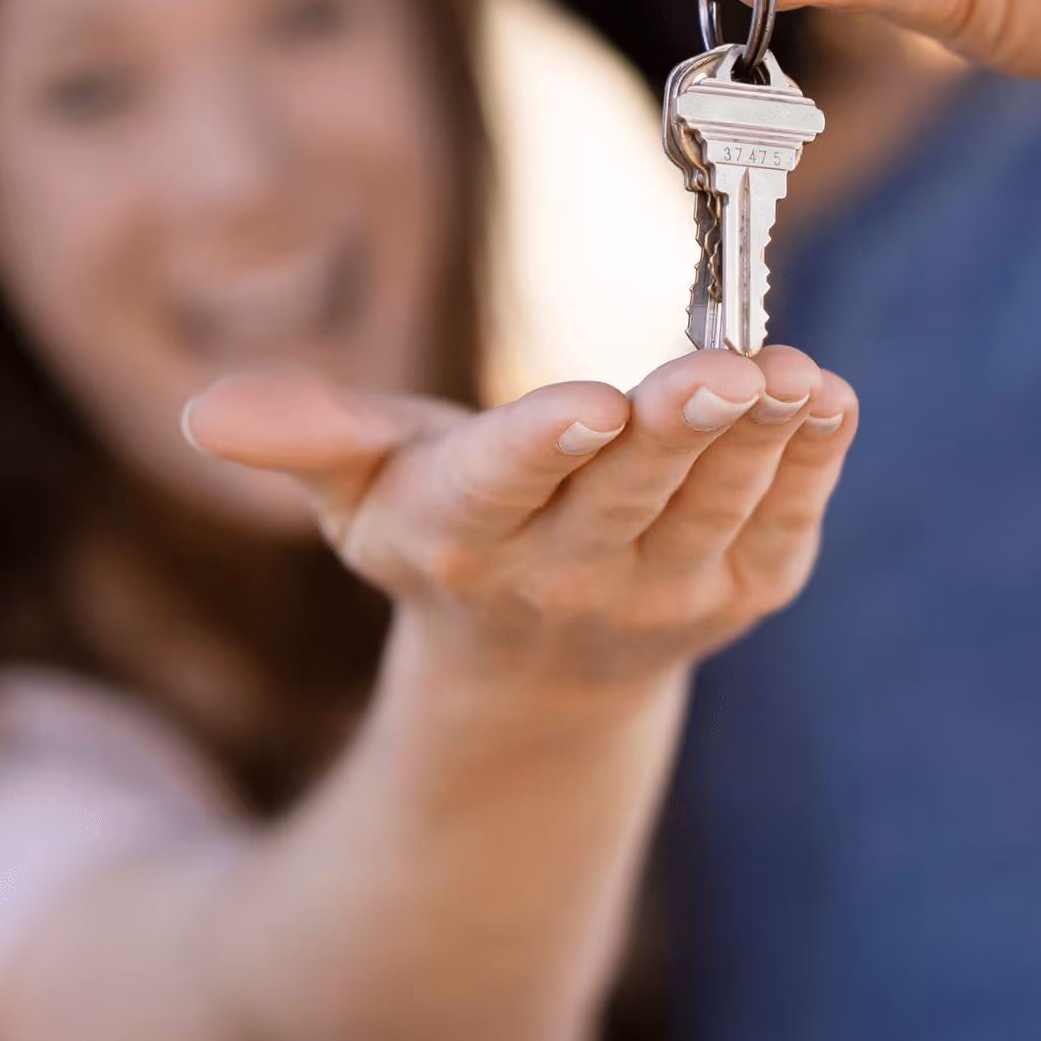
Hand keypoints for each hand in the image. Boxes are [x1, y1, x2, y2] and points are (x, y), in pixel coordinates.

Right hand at [186, 347, 856, 688]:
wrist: (537, 671)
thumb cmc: (444, 530)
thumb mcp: (363, 487)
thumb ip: (309, 436)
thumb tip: (210, 410)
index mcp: (460, 537)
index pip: (501, 486)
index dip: (543, 444)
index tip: (589, 403)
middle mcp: (563, 578)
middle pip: (626, 493)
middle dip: (677, 428)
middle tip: (723, 369)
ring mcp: (663, 595)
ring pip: (716, 505)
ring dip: (760, 438)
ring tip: (790, 371)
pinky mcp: (741, 595)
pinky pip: (784, 524)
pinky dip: (812, 465)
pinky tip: (829, 400)